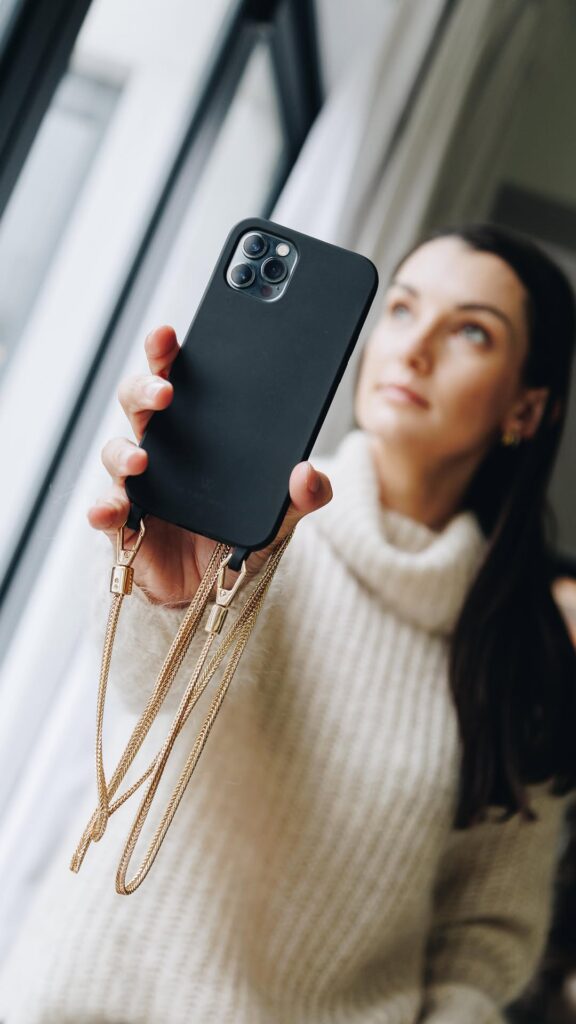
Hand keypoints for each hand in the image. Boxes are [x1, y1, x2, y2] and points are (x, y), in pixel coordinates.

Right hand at [88, 326, 332, 604]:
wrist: (217, 589)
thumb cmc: (240, 533)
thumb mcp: (283, 513)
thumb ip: (305, 494)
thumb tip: (310, 474)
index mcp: (196, 430)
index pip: (178, 379)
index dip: (168, 354)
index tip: (169, 335)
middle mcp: (161, 447)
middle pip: (139, 402)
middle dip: (146, 388)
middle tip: (167, 391)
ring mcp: (138, 483)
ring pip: (117, 451)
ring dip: (124, 452)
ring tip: (142, 461)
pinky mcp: (125, 523)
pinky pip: (107, 510)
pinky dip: (103, 509)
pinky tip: (109, 510)